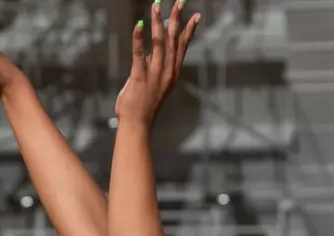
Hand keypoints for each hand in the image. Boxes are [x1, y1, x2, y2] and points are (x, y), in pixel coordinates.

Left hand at [115, 1, 201, 126]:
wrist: (138, 125)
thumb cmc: (144, 104)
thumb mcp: (155, 81)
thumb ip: (156, 64)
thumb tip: (156, 46)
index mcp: (173, 73)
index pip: (183, 46)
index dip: (189, 29)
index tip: (195, 15)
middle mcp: (167, 71)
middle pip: (174, 40)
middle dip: (177, 18)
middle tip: (179, 1)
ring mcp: (155, 74)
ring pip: (159, 43)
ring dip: (158, 22)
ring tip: (157, 5)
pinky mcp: (140, 77)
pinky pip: (139, 54)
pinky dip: (139, 38)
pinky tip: (138, 24)